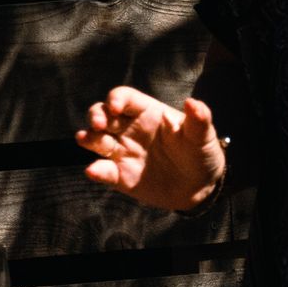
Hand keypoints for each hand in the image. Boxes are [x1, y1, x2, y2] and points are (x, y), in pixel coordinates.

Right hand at [76, 86, 225, 212]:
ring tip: (84, 139)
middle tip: (98, 124)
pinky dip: (96, 170)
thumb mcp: (203, 137)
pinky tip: (94, 171)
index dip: (115, 99)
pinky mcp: (120, 175)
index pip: (124, 98)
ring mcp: (122, 151)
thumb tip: (193, 103)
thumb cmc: (200, 154)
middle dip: (96, 115)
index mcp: (146, 113)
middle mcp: (129, 129)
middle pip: (103, 114)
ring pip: (96, 139)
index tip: (115, 107)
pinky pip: (104, 170)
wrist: (200, 188)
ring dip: (88, 138)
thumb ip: (198, 120)